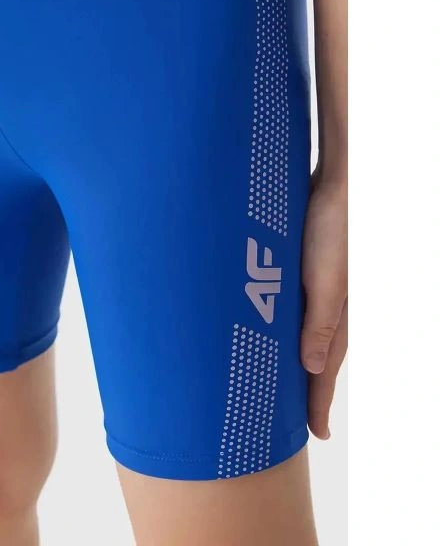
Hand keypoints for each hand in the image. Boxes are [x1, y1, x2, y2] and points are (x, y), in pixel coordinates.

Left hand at [300, 170, 346, 438]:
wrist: (338, 185)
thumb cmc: (332, 230)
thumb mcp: (325, 280)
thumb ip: (319, 323)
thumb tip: (310, 369)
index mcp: (339, 316)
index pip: (325, 370)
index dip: (318, 402)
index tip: (314, 434)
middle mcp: (333, 307)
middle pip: (319, 357)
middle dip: (310, 388)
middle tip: (299, 417)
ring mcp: (321, 290)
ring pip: (309, 334)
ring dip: (298, 359)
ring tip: (287, 382)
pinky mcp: (309, 271)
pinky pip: (302, 310)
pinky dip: (293, 328)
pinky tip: (280, 329)